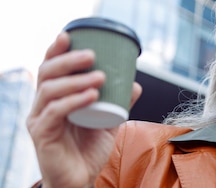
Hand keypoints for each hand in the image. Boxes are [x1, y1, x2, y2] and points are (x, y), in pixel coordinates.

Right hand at [26, 32, 142, 187]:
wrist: (80, 180)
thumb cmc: (88, 150)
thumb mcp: (108, 122)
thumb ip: (119, 103)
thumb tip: (136, 84)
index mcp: (53, 98)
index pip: (49, 68)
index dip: (56, 50)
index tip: (69, 35)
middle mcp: (41, 105)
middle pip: (46, 73)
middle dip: (68, 60)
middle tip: (91, 54)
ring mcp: (39, 120)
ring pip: (49, 90)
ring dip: (76, 80)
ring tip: (100, 76)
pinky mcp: (42, 134)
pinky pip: (55, 112)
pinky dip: (74, 101)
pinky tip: (92, 95)